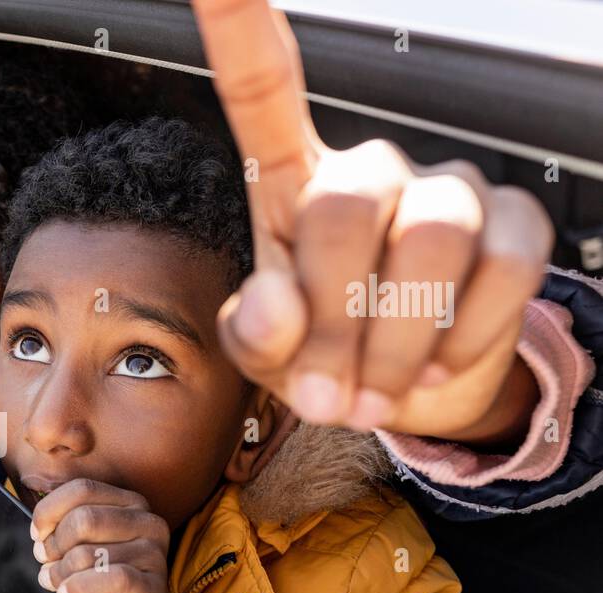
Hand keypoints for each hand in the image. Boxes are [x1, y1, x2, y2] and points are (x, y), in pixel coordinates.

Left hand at [29, 479, 169, 592]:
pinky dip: (82, 588)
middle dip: (54, 545)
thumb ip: (66, 522)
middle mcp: (148, 522)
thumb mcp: (88, 540)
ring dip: (60, 572)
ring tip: (55, 582)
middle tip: (46, 563)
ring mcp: (154, 555)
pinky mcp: (154, 587)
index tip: (37, 535)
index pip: (82, 489)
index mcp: (131, 502)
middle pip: (83, 520)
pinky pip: (114, 580)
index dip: (49, 511)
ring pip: (89, 554)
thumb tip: (39, 530)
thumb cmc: (104, 572)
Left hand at [192, 0, 553, 440]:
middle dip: (333, 318)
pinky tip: (431, 368)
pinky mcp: (514, 222)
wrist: (404, 394)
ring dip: (396, 340)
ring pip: (431, 238)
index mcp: (289, 184)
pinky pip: (502, 269)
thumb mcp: (268, 357)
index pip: (264, 89)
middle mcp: (370, 168)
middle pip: (346, 204)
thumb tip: (274, 307)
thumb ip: (254, 333)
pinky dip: (461, 339)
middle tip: (325, 393)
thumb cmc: (322, 360)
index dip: (240, 25)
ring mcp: (447, 188)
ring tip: (372, 392)